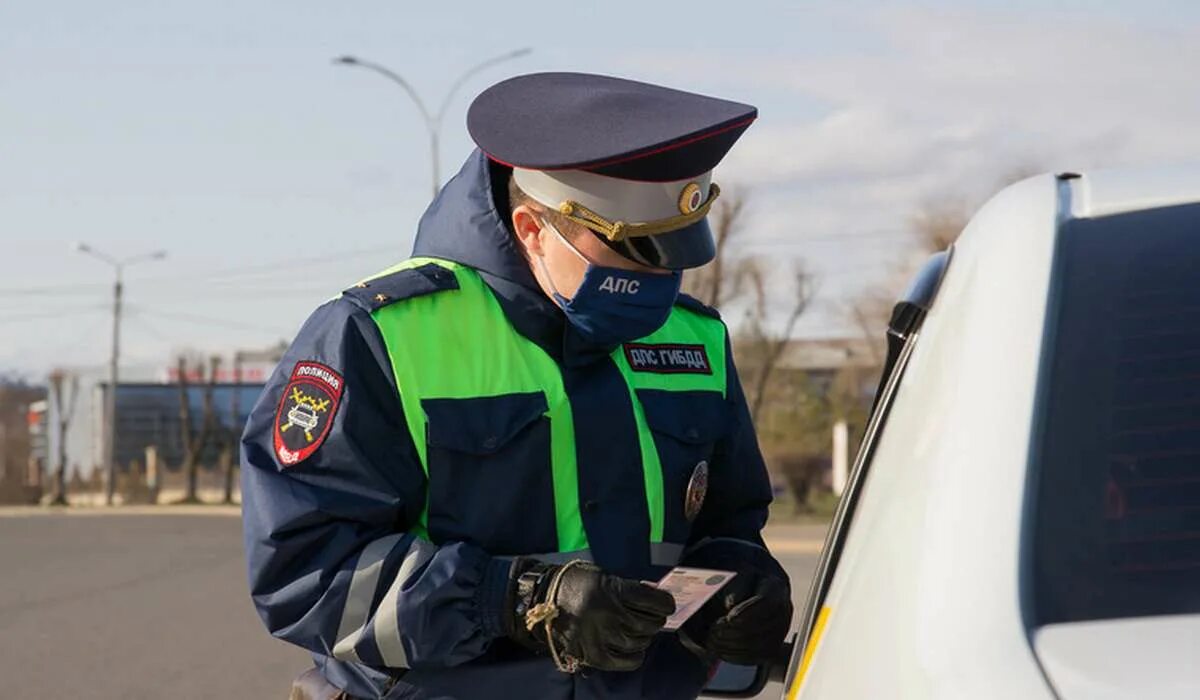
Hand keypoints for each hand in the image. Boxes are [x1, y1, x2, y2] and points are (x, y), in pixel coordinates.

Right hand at [506, 560, 675, 671]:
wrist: (542, 598)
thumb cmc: (576, 583)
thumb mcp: (603, 577)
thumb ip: (627, 589)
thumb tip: (653, 601)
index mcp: (612, 590)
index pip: (654, 601)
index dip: (666, 603)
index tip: (667, 604)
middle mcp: (609, 614)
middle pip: (649, 623)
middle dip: (656, 620)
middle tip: (654, 618)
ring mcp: (600, 636)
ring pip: (638, 642)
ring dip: (645, 637)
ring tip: (642, 632)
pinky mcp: (592, 654)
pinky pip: (624, 661)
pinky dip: (635, 657)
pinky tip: (636, 650)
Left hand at [679, 570, 791, 665]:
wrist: (742, 594)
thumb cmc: (737, 585)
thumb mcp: (732, 579)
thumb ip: (733, 588)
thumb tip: (731, 604)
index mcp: (775, 588)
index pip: (767, 602)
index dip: (748, 612)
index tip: (728, 617)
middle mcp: (783, 611)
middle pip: (764, 627)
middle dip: (735, 631)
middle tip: (714, 629)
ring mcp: (780, 632)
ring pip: (760, 646)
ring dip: (733, 645)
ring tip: (713, 639)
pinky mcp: (771, 648)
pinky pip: (756, 658)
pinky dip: (735, 656)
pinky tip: (719, 649)